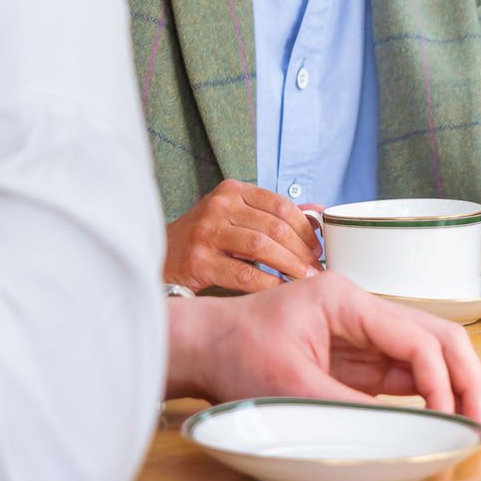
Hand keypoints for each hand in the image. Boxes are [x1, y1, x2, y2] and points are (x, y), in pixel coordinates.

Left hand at [164, 273, 480, 425]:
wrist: (203, 348)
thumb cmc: (235, 353)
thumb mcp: (290, 386)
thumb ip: (348, 408)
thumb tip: (402, 431)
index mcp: (345, 299)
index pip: (413, 337)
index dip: (438, 380)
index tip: (448, 418)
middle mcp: (361, 307)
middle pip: (435, 334)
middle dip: (465, 376)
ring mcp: (362, 331)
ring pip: (427, 352)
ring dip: (453, 385)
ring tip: (473, 422)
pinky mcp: (356, 356)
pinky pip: (405, 372)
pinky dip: (429, 394)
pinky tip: (444, 417)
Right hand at [165, 180, 322, 291]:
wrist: (162, 256)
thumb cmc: (208, 238)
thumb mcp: (238, 216)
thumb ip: (273, 214)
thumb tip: (318, 213)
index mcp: (232, 191)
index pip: (280, 204)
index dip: (305, 227)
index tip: (318, 246)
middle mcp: (219, 207)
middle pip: (274, 227)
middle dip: (301, 250)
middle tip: (316, 267)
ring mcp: (206, 233)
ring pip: (262, 248)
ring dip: (290, 266)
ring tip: (305, 278)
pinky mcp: (199, 261)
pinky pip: (244, 274)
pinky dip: (269, 283)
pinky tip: (283, 289)